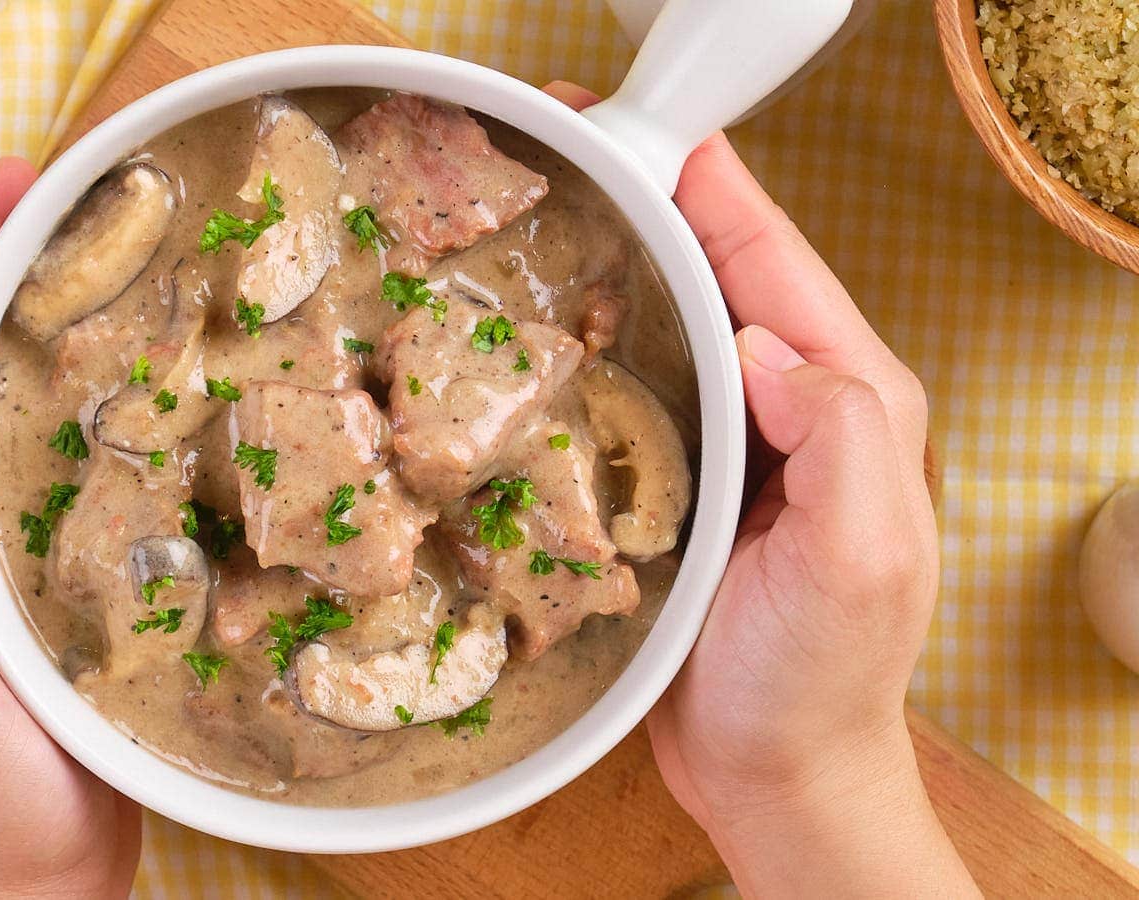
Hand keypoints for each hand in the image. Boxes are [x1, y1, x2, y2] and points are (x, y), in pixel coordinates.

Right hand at [544, 83, 974, 893]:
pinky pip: (642, 384)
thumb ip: (843, 436)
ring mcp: (740, 439)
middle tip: (561, 149)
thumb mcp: (859, 559)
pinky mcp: (688, 478)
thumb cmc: (814, 681)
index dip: (707, 184)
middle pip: (722, 271)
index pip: (776, 260)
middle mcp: (797, 404)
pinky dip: (597, 341)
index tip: (629, 128)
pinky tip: (540, 328)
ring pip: (677, 320)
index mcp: (852, 400)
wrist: (774, 771)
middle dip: (650, 198)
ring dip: (618, 261)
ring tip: (540, 214)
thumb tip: (763, 341)